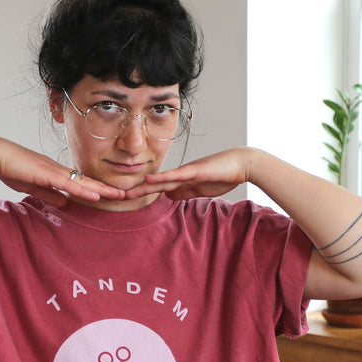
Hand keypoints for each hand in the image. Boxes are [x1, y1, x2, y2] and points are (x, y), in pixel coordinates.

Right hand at [0, 139, 124, 205]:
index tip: (111, 195)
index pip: (81, 183)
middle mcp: (60, 170)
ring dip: (102, 189)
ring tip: (120, 195)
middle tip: (125, 194)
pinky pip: (70, 184)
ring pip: (84, 182)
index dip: (97, 189)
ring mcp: (55, 171)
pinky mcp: (48, 174)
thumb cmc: (12, 168)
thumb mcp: (34, 186)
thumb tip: (65, 203)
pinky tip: (97, 195)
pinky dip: (84, 190)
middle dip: (107, 188)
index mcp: (56, 173)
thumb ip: (49, 195)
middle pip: (88, 181)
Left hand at [124, 148, 254, 200]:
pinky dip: (162, 178)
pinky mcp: (195, 171)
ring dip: (145, 186)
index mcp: (182, 180)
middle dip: (138, 191)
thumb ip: (185, 192)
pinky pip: (175, 175)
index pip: (160, 188)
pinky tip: (150, 179)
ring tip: (128, 192)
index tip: (129, 198)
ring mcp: (187, 172)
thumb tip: (169, 195)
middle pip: (156, 184)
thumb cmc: (224, 175)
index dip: (145, 193)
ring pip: (161, 180)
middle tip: (120, 196)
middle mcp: (181, 174)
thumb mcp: (201, 189)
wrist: (242, 164)